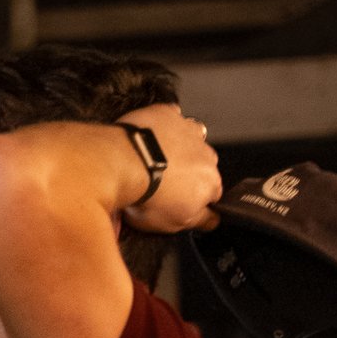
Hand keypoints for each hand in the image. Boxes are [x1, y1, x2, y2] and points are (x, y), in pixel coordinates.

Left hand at [117, 103, 221, 233]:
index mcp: (210, 181)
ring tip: (156, 158)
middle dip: (187, 172)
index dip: (195, 198)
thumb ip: (199, 220)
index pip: (212, 192)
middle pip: (201, 164)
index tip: (179, 202)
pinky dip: (163, 124)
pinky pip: (171, 116)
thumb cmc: (147, 195)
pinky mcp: (167, 115)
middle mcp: (205, 153)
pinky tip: (151, 134)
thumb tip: (212, 221)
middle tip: (161, 182)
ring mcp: (187, 131)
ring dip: (178, 147)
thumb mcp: (175, 222)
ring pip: (190, 139)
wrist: (124, 164)